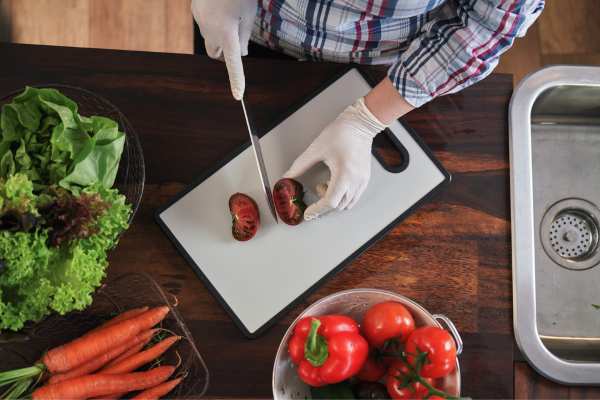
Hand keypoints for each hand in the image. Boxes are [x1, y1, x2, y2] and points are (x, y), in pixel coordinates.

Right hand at [191, 0, 256, 99]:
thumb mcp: (249, 13)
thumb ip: (244, 36)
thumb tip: (240, 53)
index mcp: (227, 33)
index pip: (233, 63)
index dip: (236, 80)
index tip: (238, 96)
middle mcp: (210, 30)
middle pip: (217, 53)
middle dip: (225, 52)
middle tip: (237, 37)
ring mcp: (200, 21)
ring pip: (210, 39)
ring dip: (219, 37)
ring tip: (229, 16)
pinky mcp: (195, 11)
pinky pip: (205, 25)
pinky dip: (213, 22)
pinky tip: (220, 7)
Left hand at [284, 97, 386, 219]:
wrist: (360, 124)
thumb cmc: (341, 133)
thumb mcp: (316, 149)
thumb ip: (300, 165)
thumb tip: (288, 176)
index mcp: (343, 174)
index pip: (330, 202)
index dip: (317, 210)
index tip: (308, 213)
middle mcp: (355, 181)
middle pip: (338, 206)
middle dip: (323, 207)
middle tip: (312, 201)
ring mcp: (362, 181)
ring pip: (347, 204)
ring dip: (334, 202)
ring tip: (325, 186)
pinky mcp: (365, 179)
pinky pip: (354, 197)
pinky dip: (343, 197)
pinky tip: (335, 185)